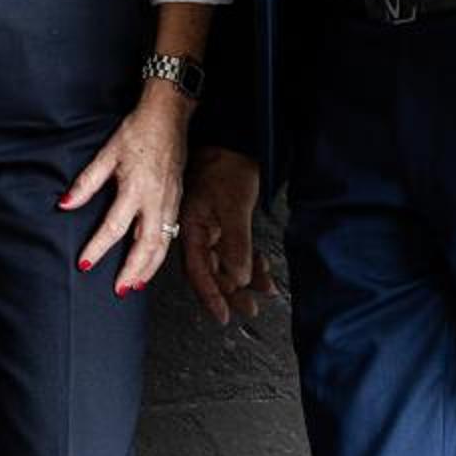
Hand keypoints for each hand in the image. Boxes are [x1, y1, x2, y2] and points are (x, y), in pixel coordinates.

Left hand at [60, 81, 192, 295]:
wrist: (168, 117)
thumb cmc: (138, 132)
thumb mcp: (106, 154)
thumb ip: (86, 183)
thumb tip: (64, 204)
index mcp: (136, 189)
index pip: (114, 227)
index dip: (98, 247)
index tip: (85, 263)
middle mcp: (156, 201)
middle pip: (146, 246)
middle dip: (132, 271)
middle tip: (118, 290)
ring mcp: (169, 203)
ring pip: (162, 245)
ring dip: (148, 269)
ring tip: (134, 286)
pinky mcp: (177, 202)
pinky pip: (170, 235)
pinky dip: (160, 254)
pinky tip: (151, 263)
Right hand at [180, 146, 278, 323]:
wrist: (231, 140)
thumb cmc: (225, 167)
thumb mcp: (233, 206)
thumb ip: (235, 244)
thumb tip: (237, 277)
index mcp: (191, 229)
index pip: (199, 271)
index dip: (211, 295)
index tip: (223, 315)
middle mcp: (198, 231)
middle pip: (212, 271)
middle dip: (230, 293)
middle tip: (247, 309)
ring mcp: (211, 227)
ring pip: (225, 262)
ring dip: (244, 278)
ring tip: (263, 291)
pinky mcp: (224, 221)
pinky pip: (235, 249)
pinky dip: (250, 261)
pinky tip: (263, 269)